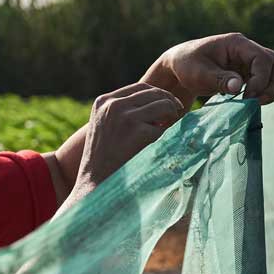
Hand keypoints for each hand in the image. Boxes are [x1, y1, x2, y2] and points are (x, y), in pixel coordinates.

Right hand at [71, 84, 186, 198]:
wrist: (95, 186)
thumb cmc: (104, 162)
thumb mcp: (106, 128)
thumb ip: (124, 112)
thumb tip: (159, 103)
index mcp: (103, 101)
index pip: (141, 88)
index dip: (160, 95)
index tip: (171, 105)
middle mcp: (113, 104)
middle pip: (155, 93)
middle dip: (170, 104)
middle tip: (179, 116)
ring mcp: (125, 116)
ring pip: (163, 106)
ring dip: (172, 118)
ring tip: (169, 133)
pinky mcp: (137, 131)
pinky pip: (164, 129)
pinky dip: (166, 138)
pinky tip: (160, 148)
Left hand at [145, 33, 273, 108]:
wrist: (180, 67)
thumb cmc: (186, 66)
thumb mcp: (197, 74)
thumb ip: (218, 79)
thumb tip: (239, 86)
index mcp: (237, 43)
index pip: (262, 59)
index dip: (260, 80)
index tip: (246, 97)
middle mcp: (249, 49)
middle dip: (273, 85)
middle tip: (256, 101)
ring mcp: (251, 60)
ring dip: (272, 90)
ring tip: (254, 103)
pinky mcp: (250, 72)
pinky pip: (268, 81)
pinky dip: (264, 92)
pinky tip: (248, 101)